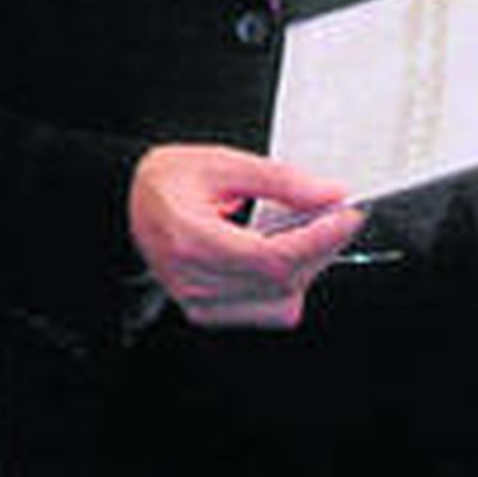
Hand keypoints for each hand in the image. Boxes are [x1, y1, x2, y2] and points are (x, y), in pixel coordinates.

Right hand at [128, 144, 363, 329]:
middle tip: (334, 215)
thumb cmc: (166, 181)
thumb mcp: (220, 163)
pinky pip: (267, 312)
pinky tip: (281, 256)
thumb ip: (278, 179)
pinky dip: (287, 286)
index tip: (346, 216)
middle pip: (281, 282)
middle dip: (320, 248)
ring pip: (281, 303)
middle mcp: (192, 279)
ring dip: (305, 268)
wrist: (131, 200)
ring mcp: (199, 302)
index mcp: (190, 239)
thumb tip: (328, 194)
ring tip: (303, 234)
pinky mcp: (208, 312)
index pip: (270, 257)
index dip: (317, 240)